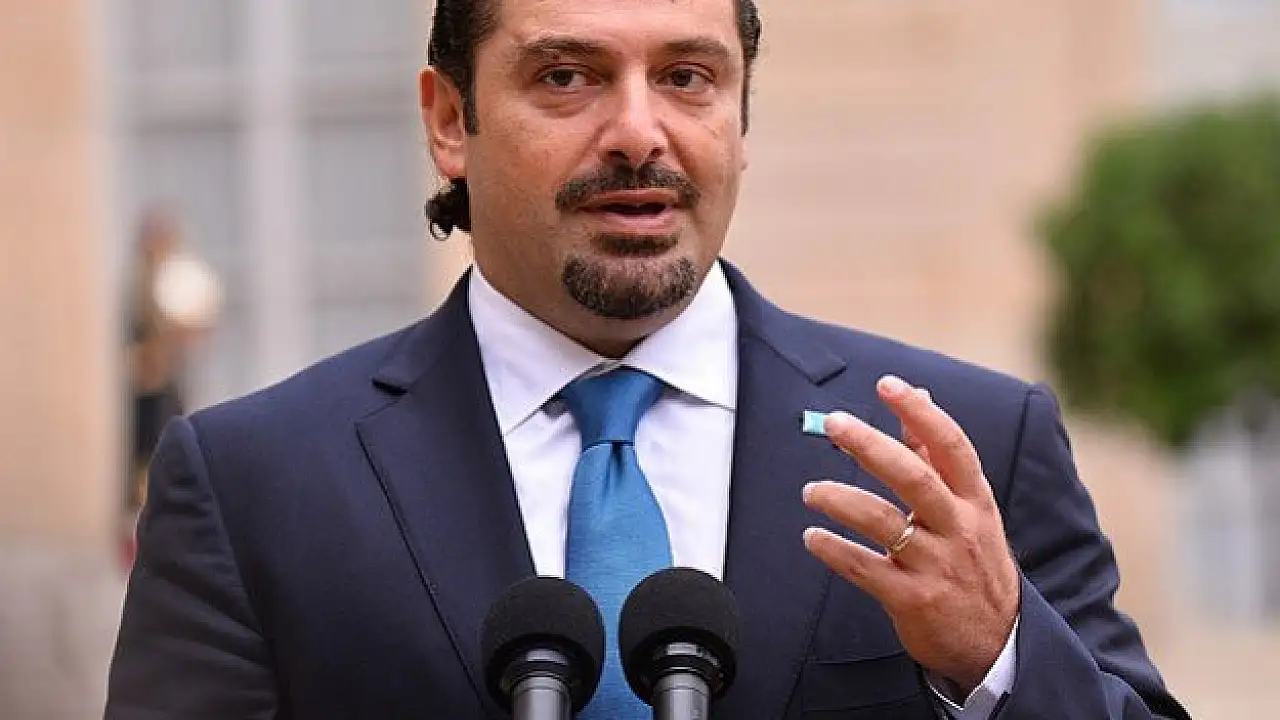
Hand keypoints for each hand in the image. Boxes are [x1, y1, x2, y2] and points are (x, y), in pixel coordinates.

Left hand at [802, 375, 1019, 693]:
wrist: (997, 642)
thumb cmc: (973, 561)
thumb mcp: (968, 508)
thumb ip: (936, 456)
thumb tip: (916, 401)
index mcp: (974, 500)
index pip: (951, 446)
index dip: (920, 413)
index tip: (888, 386)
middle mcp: (958, 528)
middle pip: (914, 478)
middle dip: (872, 447)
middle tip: (836, 425)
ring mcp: (936, 565)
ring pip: (884, 522)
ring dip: (841, 500)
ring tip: (811, 491)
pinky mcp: (913, 600)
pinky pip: (865, 569)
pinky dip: (834, 551)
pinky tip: (812, 538)